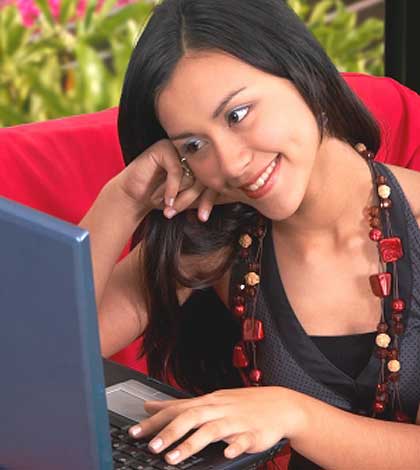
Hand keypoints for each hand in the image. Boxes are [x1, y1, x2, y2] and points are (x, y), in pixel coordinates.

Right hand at [114, 139, 232, 221]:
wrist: (135, 196)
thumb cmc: (163, 198)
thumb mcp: (188, 199)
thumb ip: (206, 195)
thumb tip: (234, 197)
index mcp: (201, 162)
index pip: (213, 180)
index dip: (208, 200)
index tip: (202, 217)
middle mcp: (192, 153)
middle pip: (204, 178)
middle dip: (189, 200)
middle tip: (174, 212)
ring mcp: (179, 148)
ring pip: (191, 175)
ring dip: (178, 195)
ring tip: (167, 205)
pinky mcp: (164, 148)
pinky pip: (177, 171)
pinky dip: (171, 188)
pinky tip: (165, 199)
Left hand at [128, 387, 302, 465]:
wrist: (278, 404)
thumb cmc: (240, 404)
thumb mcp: (209, 400)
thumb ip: (179, 405)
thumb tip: (151, 405)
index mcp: (207, 402)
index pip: (177, 408)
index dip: (156, 420)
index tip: (135, 432)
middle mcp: (218, 409)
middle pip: (191, 417)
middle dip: (169, 431)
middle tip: (151, 447)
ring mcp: (236, 421)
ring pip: (212, 430)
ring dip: (192, 443)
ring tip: (173, 458)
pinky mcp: (253, 433)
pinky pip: (244, 439)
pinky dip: (234, 446)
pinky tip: (226, 453)